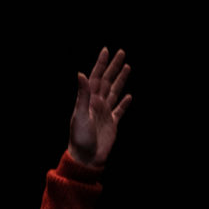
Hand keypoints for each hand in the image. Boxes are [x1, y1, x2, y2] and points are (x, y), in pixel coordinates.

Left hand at [69, 47, 131, 166]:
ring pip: (115, 92)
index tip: (106, 50)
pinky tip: (129, 96)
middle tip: (121, 52)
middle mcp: (97, 104)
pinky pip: (120, 110)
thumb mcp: (79, 114)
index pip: (96, 77)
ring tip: (127, 67)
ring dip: (120, 80)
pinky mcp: (112, 124)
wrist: (86, 158)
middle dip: (114, 67)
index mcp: (89, 100)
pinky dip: (125, 103)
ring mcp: (105, 113)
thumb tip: (81, 73)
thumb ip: (82, 94)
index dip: (101, 64)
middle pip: (108, 81)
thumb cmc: (80, 137)